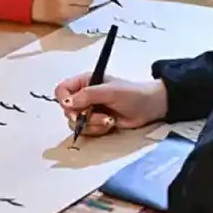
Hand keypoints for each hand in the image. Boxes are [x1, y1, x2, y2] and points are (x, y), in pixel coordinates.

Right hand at [52, 74, 167, 135]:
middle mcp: (84, 96)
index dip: (64, 100)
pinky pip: (87, 130)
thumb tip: (66, 102)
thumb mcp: (110, 91)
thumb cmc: (133, 93)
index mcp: (85, 82)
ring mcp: (90, 110)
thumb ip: (88, 95)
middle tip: (94, 116)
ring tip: (108, 120)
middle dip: (81, 116)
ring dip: (91, 124)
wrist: (150, 108)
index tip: (73, 108)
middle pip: (67, 109)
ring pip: (76, 123)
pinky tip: (110, 124)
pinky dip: (97, 130)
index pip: (62, 90)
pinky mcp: (96, 123)